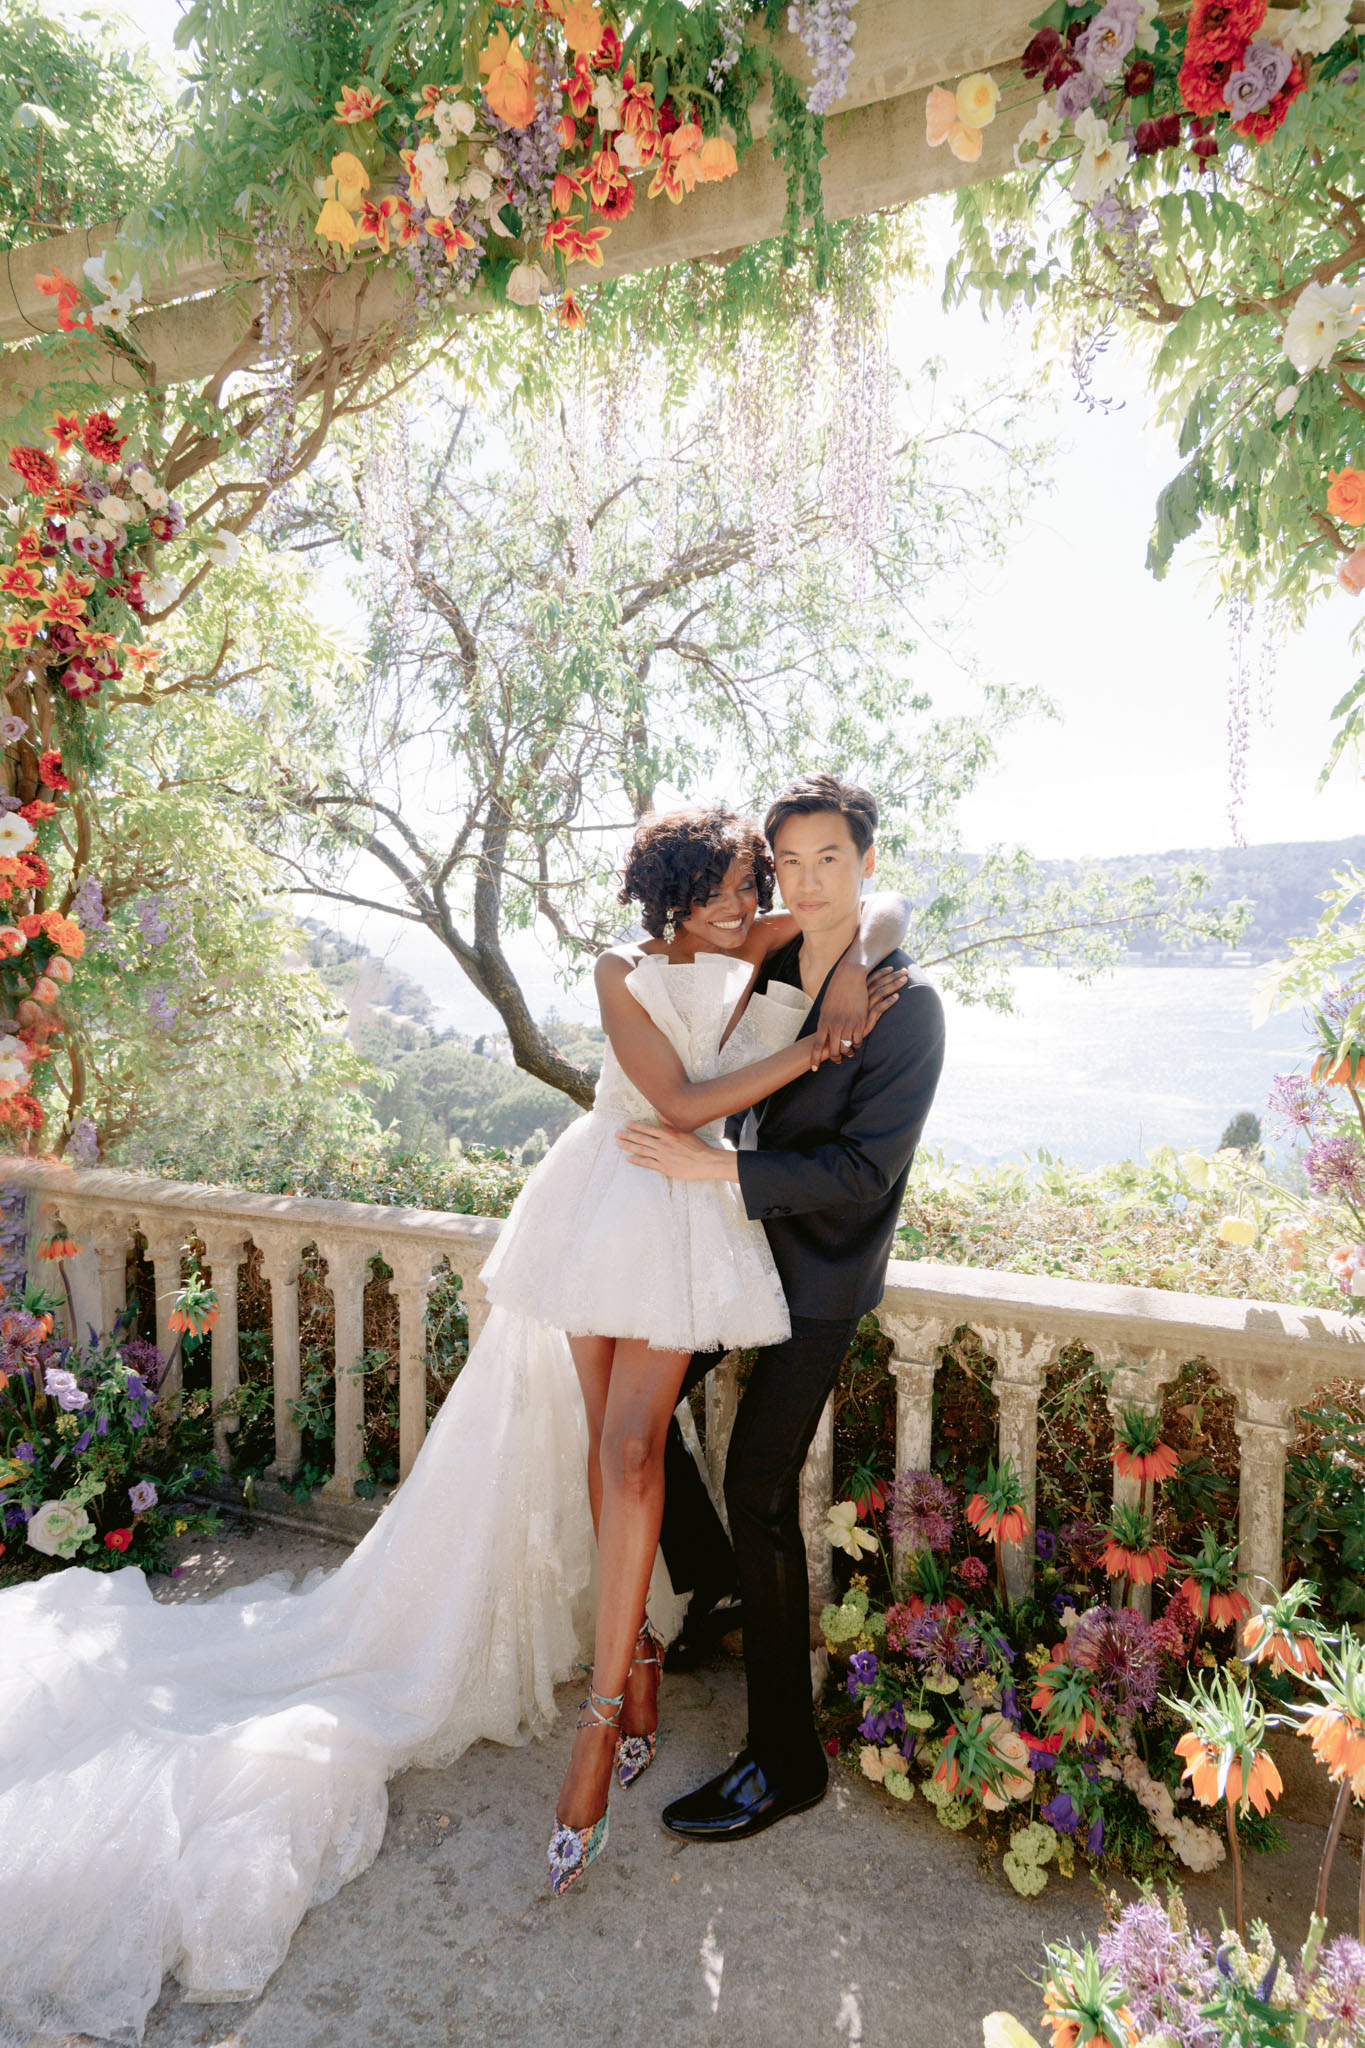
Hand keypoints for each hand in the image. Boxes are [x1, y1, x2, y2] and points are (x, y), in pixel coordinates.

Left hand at [617, 1122, 736, 1180]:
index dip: (635, 1126)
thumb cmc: (697, 1146)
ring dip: (629, 1146)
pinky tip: (628, 1158)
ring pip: (642, 1150)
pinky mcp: (664, 1168)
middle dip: (627, 1135)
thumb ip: (670, 1123)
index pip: (648, 1129)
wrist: (706, 1162)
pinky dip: (637, 1160)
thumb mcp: (685, 1131)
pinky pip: (647, 1164)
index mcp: (669, 1134)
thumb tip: (660, 1113)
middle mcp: (663, 1145)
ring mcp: (663, 1157)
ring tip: (619, 1143)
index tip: (625, 1124)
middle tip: (616, 1133)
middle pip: (641, 1139)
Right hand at [812, 960, 907, 1062]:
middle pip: (879, 983)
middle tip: (905, 970)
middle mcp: (859, 998)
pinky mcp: (865, 1019)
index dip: (882, 973)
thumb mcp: (844, 1009)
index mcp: (855, 994)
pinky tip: (897, 997)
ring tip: (905, 980)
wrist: (830, 1037)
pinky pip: (879, 1008)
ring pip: (881, 992)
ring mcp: (862, 1008)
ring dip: (894, 985)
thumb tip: (861, 996)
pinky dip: (888, 1002)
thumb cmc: (836, 1024)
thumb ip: (853, 1003)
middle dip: (893, 976)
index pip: (870, 979)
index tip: (892, 967)